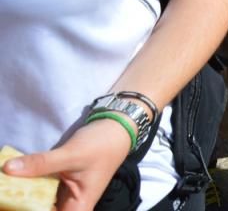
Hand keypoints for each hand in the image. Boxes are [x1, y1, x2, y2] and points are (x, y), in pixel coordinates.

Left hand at [2, 119, 130, 210]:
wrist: (115, 127)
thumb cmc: (102, 146)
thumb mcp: (71, 154)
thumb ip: (41, 163)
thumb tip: (7, 169)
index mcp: (77, 207)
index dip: (30, 210)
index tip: (12, 204)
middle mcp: (70, 205)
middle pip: (40, 209)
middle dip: (22, 202)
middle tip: (6, 194)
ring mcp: (63, 193)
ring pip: (37, 201)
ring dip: (23, 194)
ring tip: (9, 185)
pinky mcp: (58, 182)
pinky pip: (38, 188)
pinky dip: (27, 183)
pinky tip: (16, 177)